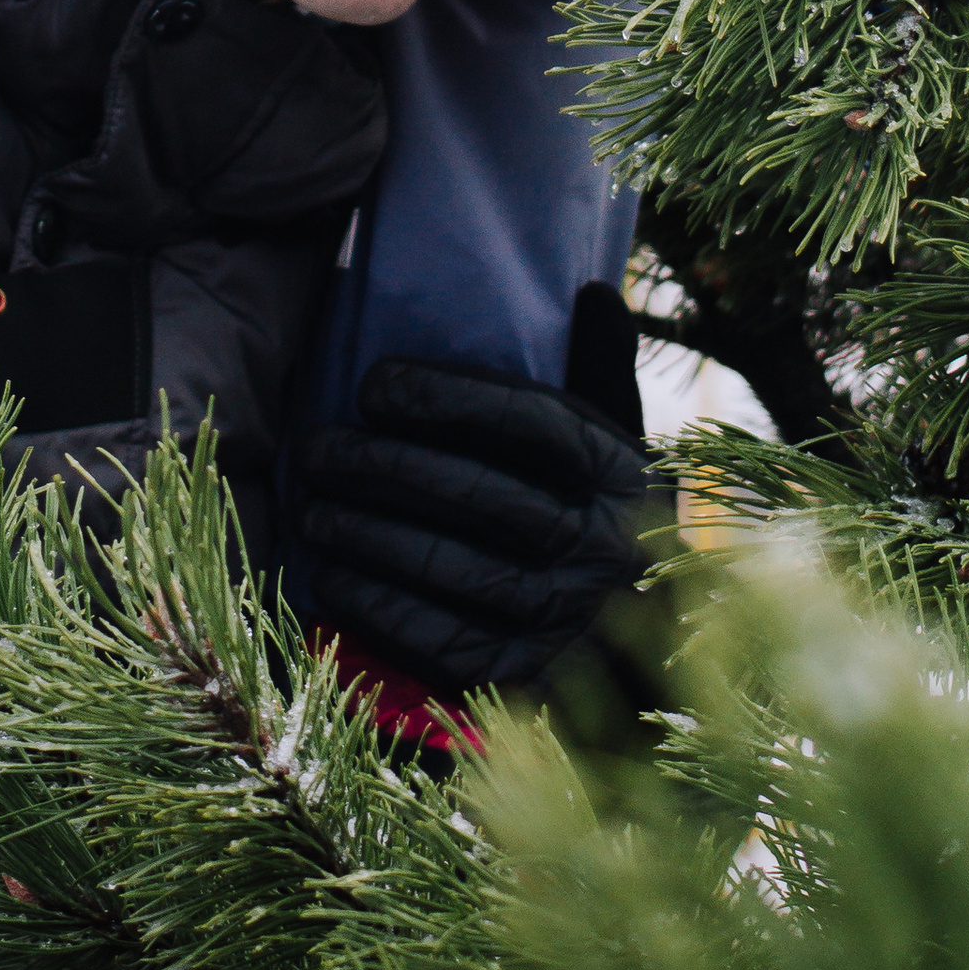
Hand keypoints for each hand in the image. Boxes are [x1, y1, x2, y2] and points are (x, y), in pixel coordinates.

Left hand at [295, 286, 653, 691]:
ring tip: (312, 510)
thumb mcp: (621, 450)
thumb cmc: (610, 528)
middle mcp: (602, 547)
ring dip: (365, 534)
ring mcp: (566, 620)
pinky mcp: (526, 680)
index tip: (375, 384)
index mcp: (621, 475)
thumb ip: (603, 370)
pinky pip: (437, 637)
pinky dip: (376, 604)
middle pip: (477, 492)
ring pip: (448, 564)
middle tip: (317, 448)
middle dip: (382, 465)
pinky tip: (332, 577)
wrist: (656, 657)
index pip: (527, 420)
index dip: (445, 396)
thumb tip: (594, 289)